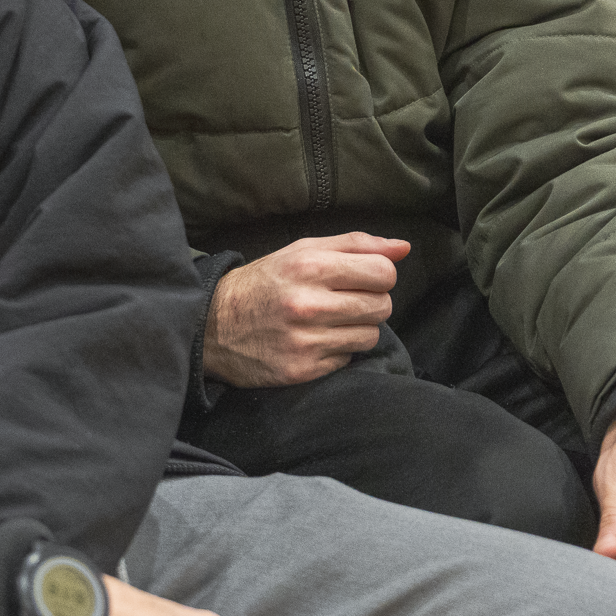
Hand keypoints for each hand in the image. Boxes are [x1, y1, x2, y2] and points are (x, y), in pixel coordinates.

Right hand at [203, 232, 406, 385]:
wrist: (212, 326)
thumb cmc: (264, 282)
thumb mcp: (302, 251)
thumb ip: (355, 245)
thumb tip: (404, 248)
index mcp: (309, 267)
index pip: (383, 272)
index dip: (380, 275)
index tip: (363, 278)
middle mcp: (307, 304)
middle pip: (382, 306)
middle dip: (371, 302)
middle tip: (346, 300)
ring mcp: (305, 341)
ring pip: (370, 336)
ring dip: (358, 328)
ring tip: (331, 321)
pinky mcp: (301, 371)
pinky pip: (348, 360)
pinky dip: (338, 351)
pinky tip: (316, 341)